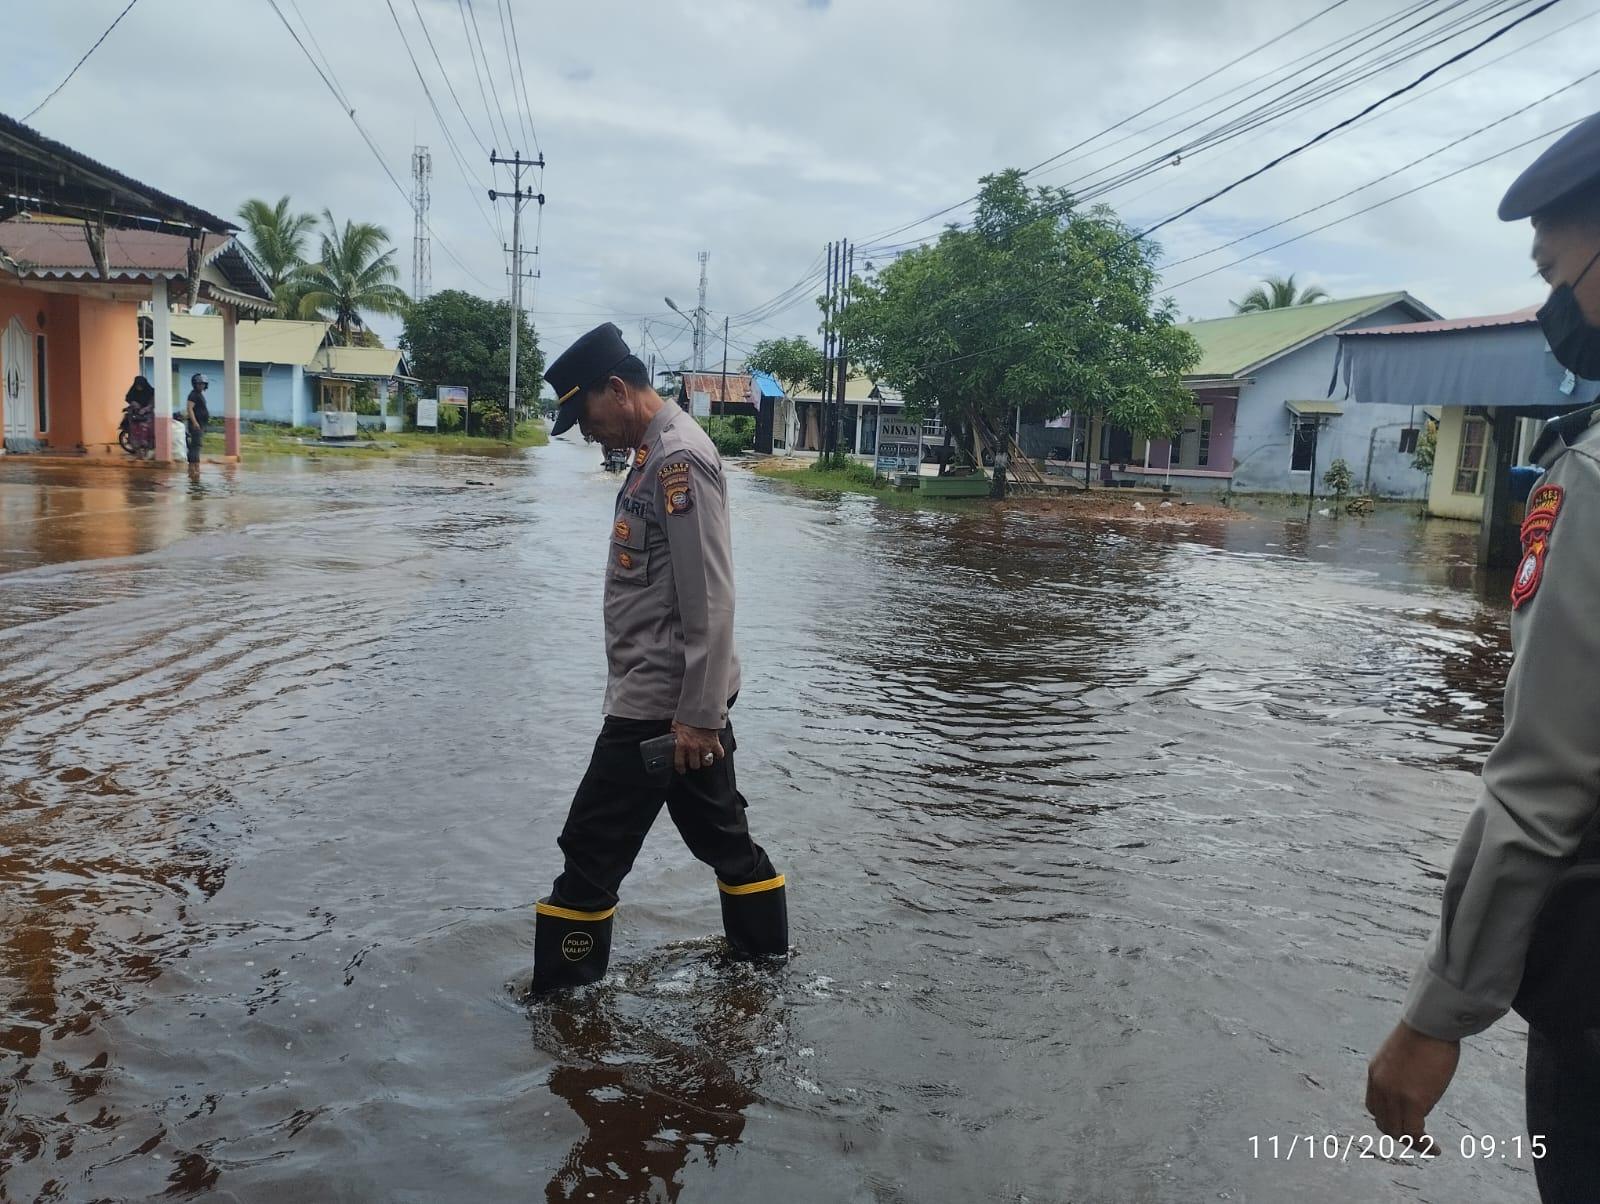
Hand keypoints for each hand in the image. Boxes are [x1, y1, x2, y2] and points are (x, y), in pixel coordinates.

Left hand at [670, 720, 723, 774]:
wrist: (702, 709)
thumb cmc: (688, 716)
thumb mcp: (676, 725)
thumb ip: (675, 733)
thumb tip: (672, 736)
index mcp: (682, 744)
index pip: (680, 763)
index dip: (681, 769)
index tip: (682, 770)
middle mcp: (693, 748)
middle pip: (695, 765)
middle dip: (694, 764)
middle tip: (693, 761)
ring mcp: (705, 746)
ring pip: (706, 762)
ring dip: (705, 761)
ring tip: (704, 758)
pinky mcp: (715, 743)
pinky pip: (719, 754)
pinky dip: (718, 755)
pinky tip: (716, 753)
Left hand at [1366, 1021, 1459, 1146]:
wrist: (1429, 1023)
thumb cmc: (1425, 1033)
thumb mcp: (1403, 1054)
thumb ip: (1403, 1072)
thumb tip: (1417, 1084)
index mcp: (1375, 1073)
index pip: (1374, 1106)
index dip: (1388, 1119)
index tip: (1405, 1124)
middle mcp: (1380, 1086)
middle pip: (1383, 1122)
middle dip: (1400, 1134)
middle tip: (1419, 1139)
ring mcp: (1394, 1094)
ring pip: (1397, 1131)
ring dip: (1412, 1142)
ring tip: (1428, 1147)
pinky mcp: (1412, 1101)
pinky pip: (1413, 1133)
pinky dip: (1423, 1145)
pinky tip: (1435, 1148)